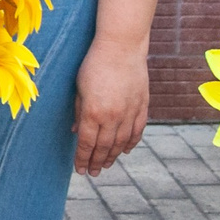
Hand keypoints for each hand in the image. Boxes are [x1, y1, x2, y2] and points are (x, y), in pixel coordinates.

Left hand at [73, 34, 149, 175]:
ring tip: (106, 165)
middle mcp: (113, 116)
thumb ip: (79, 112)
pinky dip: (130, 143)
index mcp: (93, 112)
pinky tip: (124, 150)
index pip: (87, 144)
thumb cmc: (94, 64)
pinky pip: (137, 131)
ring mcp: (129, 112)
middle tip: (93, 173)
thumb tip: (77, 132)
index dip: (82, 159)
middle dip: (97, 162)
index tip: (80, 170)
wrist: (122, 46)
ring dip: (113, 156)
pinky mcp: (142, 106)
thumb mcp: (79, 88)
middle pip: (104, 147)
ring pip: (121, 143)